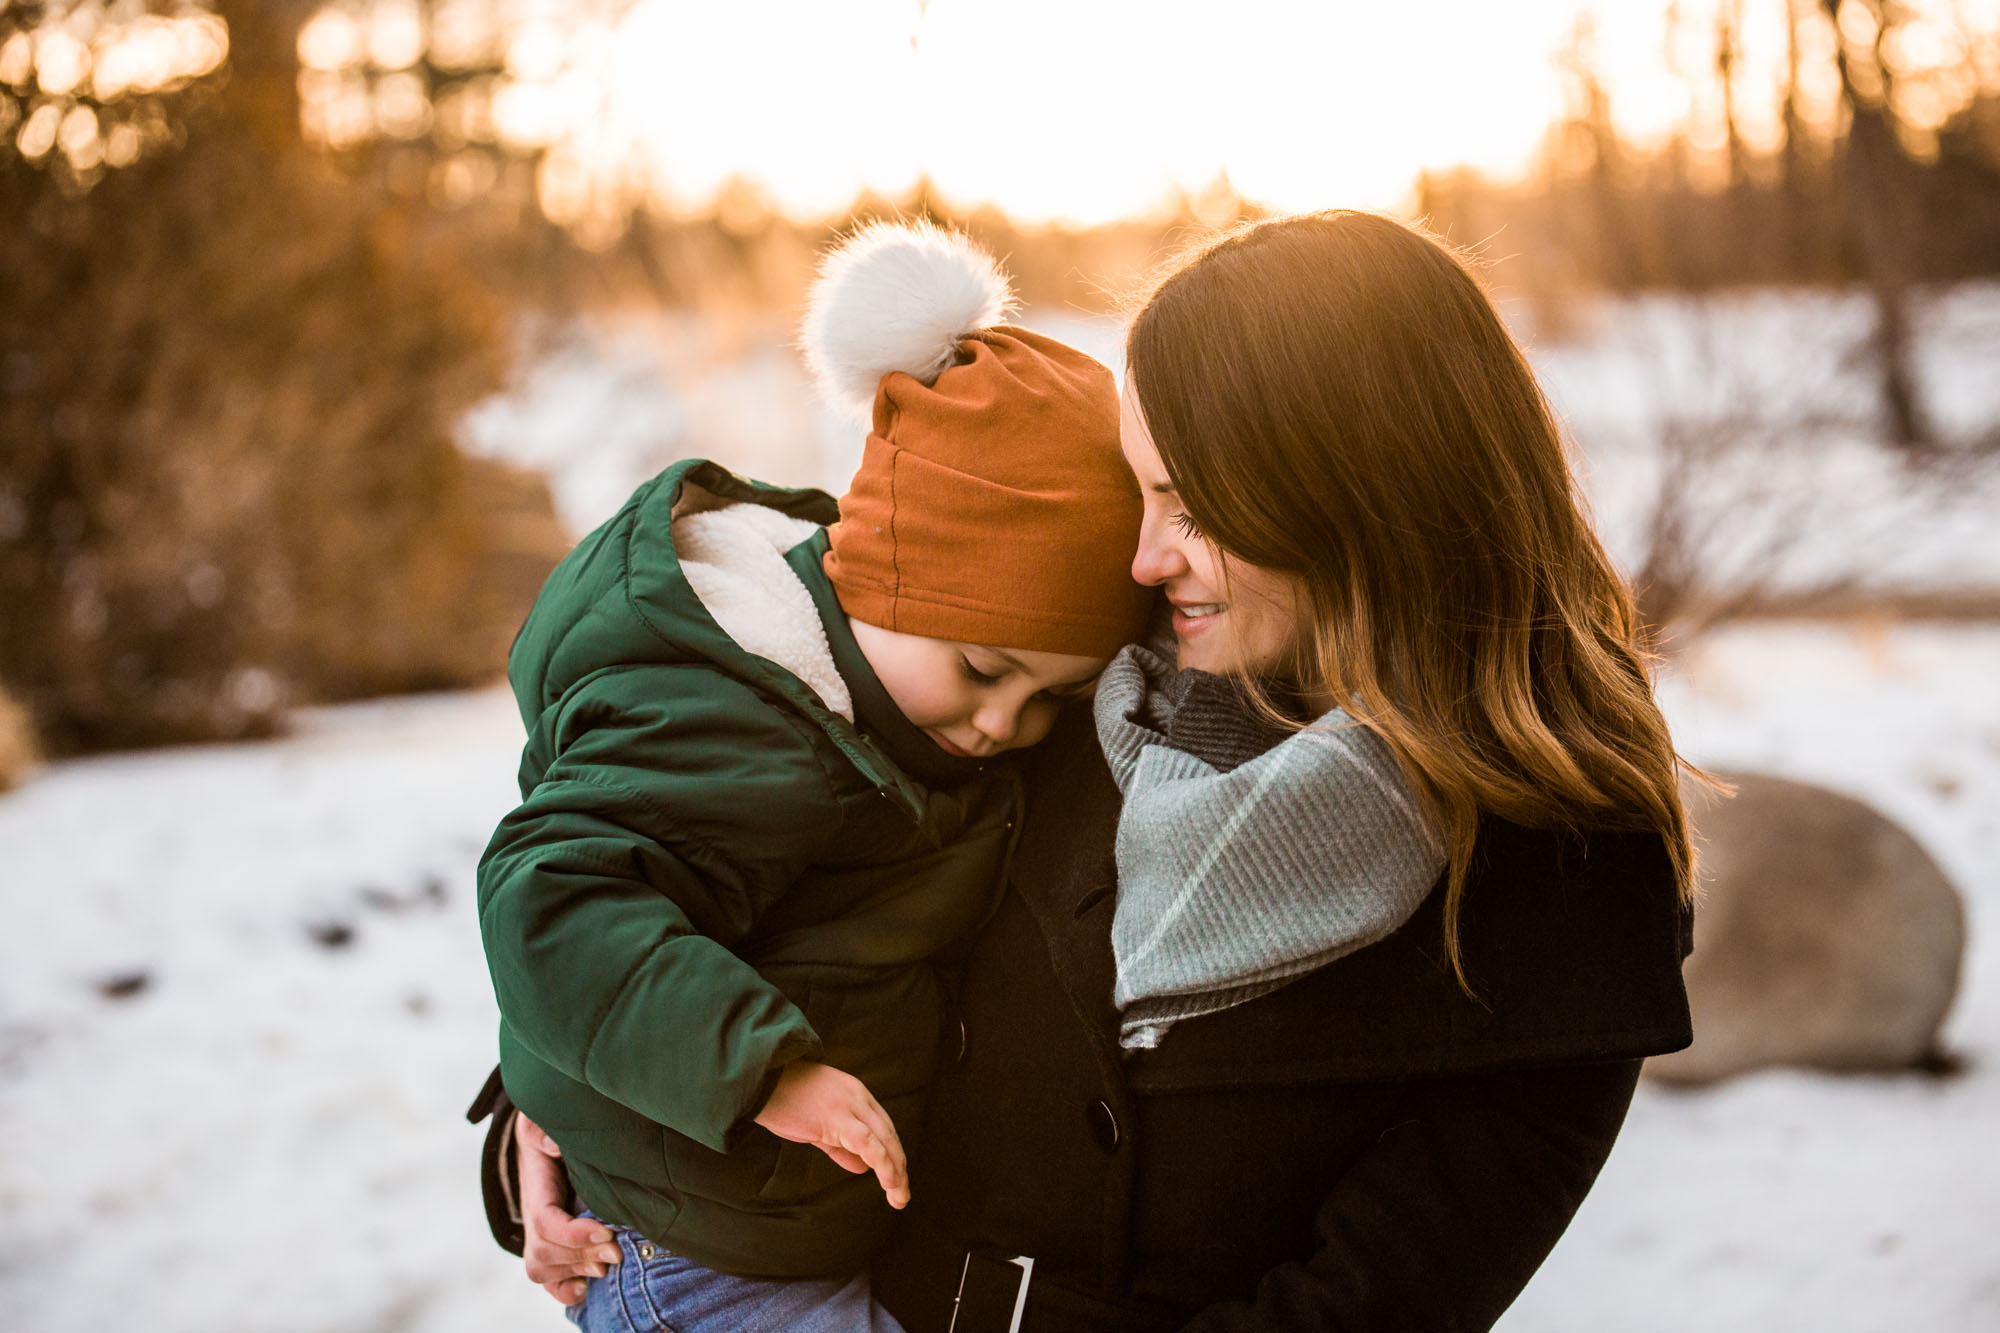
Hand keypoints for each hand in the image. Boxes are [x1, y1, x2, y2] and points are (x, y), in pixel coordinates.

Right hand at [516, 1113, 622, 1305]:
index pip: (545, 1222)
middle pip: (543, 1253)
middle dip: (580, 1255)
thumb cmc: (547, 1129)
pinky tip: (586, 1288)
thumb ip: (544, 1129)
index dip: (573, 1234)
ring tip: (608, 1263)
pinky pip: (548, 1280)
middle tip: (617, 1250)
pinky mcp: (551, 1245)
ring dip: (576, 1270)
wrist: (543, 1139)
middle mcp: (532, 1217)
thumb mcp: (541, 1121)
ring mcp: (539, 1235)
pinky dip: (564, 1290)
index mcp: (535, 1189)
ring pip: (543, 1269)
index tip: (606, 1231)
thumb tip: (554, 1145)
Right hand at [753, 1061, 909, 1208]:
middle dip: (899, 1167)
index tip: (897, 1179)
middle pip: (889, 1135)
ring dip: (895, 1171)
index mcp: (856, 1095)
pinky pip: (867, 1143)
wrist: (760, 1079)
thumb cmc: (783, 1099)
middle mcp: (859, 1098)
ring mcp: (849, 1106)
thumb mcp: (817, 1124)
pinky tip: (888, 1181)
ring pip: (884, 1140)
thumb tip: (863, 1167)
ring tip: (898, 1196)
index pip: (883, 1128)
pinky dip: (882, 1163)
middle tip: (902, 1195)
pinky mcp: (836, 1118)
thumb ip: (840, 1145)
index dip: (892, 1155)